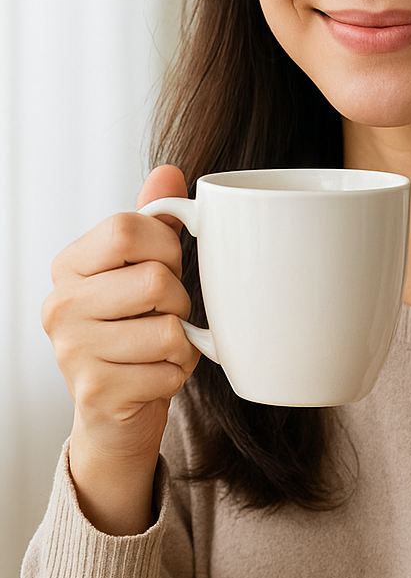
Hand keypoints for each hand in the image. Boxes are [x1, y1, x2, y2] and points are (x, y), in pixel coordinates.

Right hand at [41, 164, 199, 534]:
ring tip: (162, 347)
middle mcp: (59, 306)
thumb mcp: (143, 265)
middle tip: (167, 313)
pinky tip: (156, 375)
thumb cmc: (136, 323)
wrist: (118, 406)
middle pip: (157, 281)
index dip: (167, 246)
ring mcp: (71, 352)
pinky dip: (179, 375)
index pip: (126, 228)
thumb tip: (169, 171)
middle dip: (181, 300)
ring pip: (170, 331)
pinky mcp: (95, 393)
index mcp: (69, 266)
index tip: (166, 264)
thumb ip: (155, 218)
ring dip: (184, 343)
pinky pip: (170, 372)